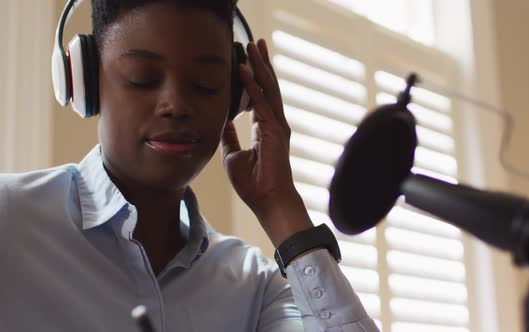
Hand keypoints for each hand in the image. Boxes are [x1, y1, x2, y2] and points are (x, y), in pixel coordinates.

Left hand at [221, 39, 313, 246]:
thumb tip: (221, 122)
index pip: (259, 96)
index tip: (248, 59)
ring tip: (253, 46)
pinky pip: (261, 103)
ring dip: (260, 66)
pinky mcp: (274, 131)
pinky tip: (244, 70)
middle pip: (267, 86)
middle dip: (261, 63)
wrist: (267, 200)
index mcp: (264, 127)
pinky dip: (252, 86)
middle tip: (255, 42)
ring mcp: (276, 125)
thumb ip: (229, 137)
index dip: (254, 77)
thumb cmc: (253, 183)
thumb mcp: (232, 156)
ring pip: (268, 89)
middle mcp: (274, 122)